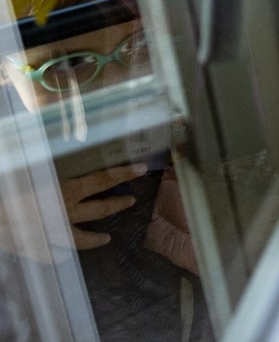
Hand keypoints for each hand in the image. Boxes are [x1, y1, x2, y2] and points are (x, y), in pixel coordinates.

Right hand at [0, 164, 146, 261]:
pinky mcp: (36, 248)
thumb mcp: (34, 170)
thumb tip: (66, 147)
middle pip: (99, 208)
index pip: (103, 179)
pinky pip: (53, 254)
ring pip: (82, 238)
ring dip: (96, 238)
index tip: (142, 169)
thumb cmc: (11, 186)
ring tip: (107, 238)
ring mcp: (52, 233)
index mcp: (66, 190)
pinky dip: (60, 254)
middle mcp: (65, 212)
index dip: (123, 173)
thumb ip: (52, 166)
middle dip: (118, 204)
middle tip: (132, 201)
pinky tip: (64, 255)